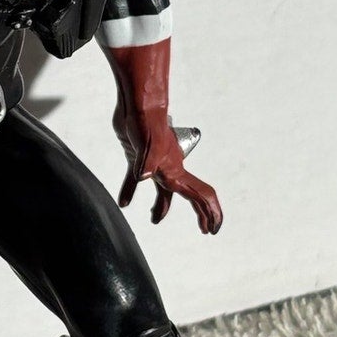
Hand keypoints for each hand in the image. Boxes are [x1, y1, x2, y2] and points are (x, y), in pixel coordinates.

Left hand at [117, 113, 223, 234]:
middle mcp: (170, 169)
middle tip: (205, 230)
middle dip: (200, 214)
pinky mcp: (138, 158)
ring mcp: (155, 164)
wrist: (137, 105)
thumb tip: (143, 177)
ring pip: (163, 191)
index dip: (211, 213)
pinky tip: (124, 201)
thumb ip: (146, 162)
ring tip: (154, 218)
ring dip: (162, 206)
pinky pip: (135, 180)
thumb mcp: (147, 144)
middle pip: (190, 195)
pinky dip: (130, 191)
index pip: (201, 194)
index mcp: (176, 171)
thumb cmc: (145, 122)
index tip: (213, 229)